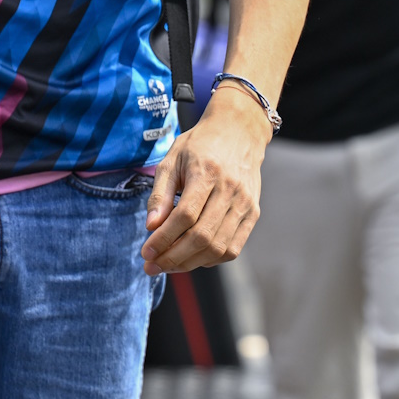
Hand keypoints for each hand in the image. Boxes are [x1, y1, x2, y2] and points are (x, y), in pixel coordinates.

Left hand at [140, 87, 271, 274]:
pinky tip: (192, 258)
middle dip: (173, 258)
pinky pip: (233, 248)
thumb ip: (160, 193)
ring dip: (190, 263)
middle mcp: (230, 190)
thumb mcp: (171, 160)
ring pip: (218, 247)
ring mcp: (245, 203)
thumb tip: (151, 226)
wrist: (239, 131)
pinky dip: (211, 259)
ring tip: (168, 265)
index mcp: (206, 172)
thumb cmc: (199, 145)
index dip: (164, 239)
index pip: (185, 216)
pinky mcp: (253, 213)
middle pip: (201, 236)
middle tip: (151, 266)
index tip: (146, 252)